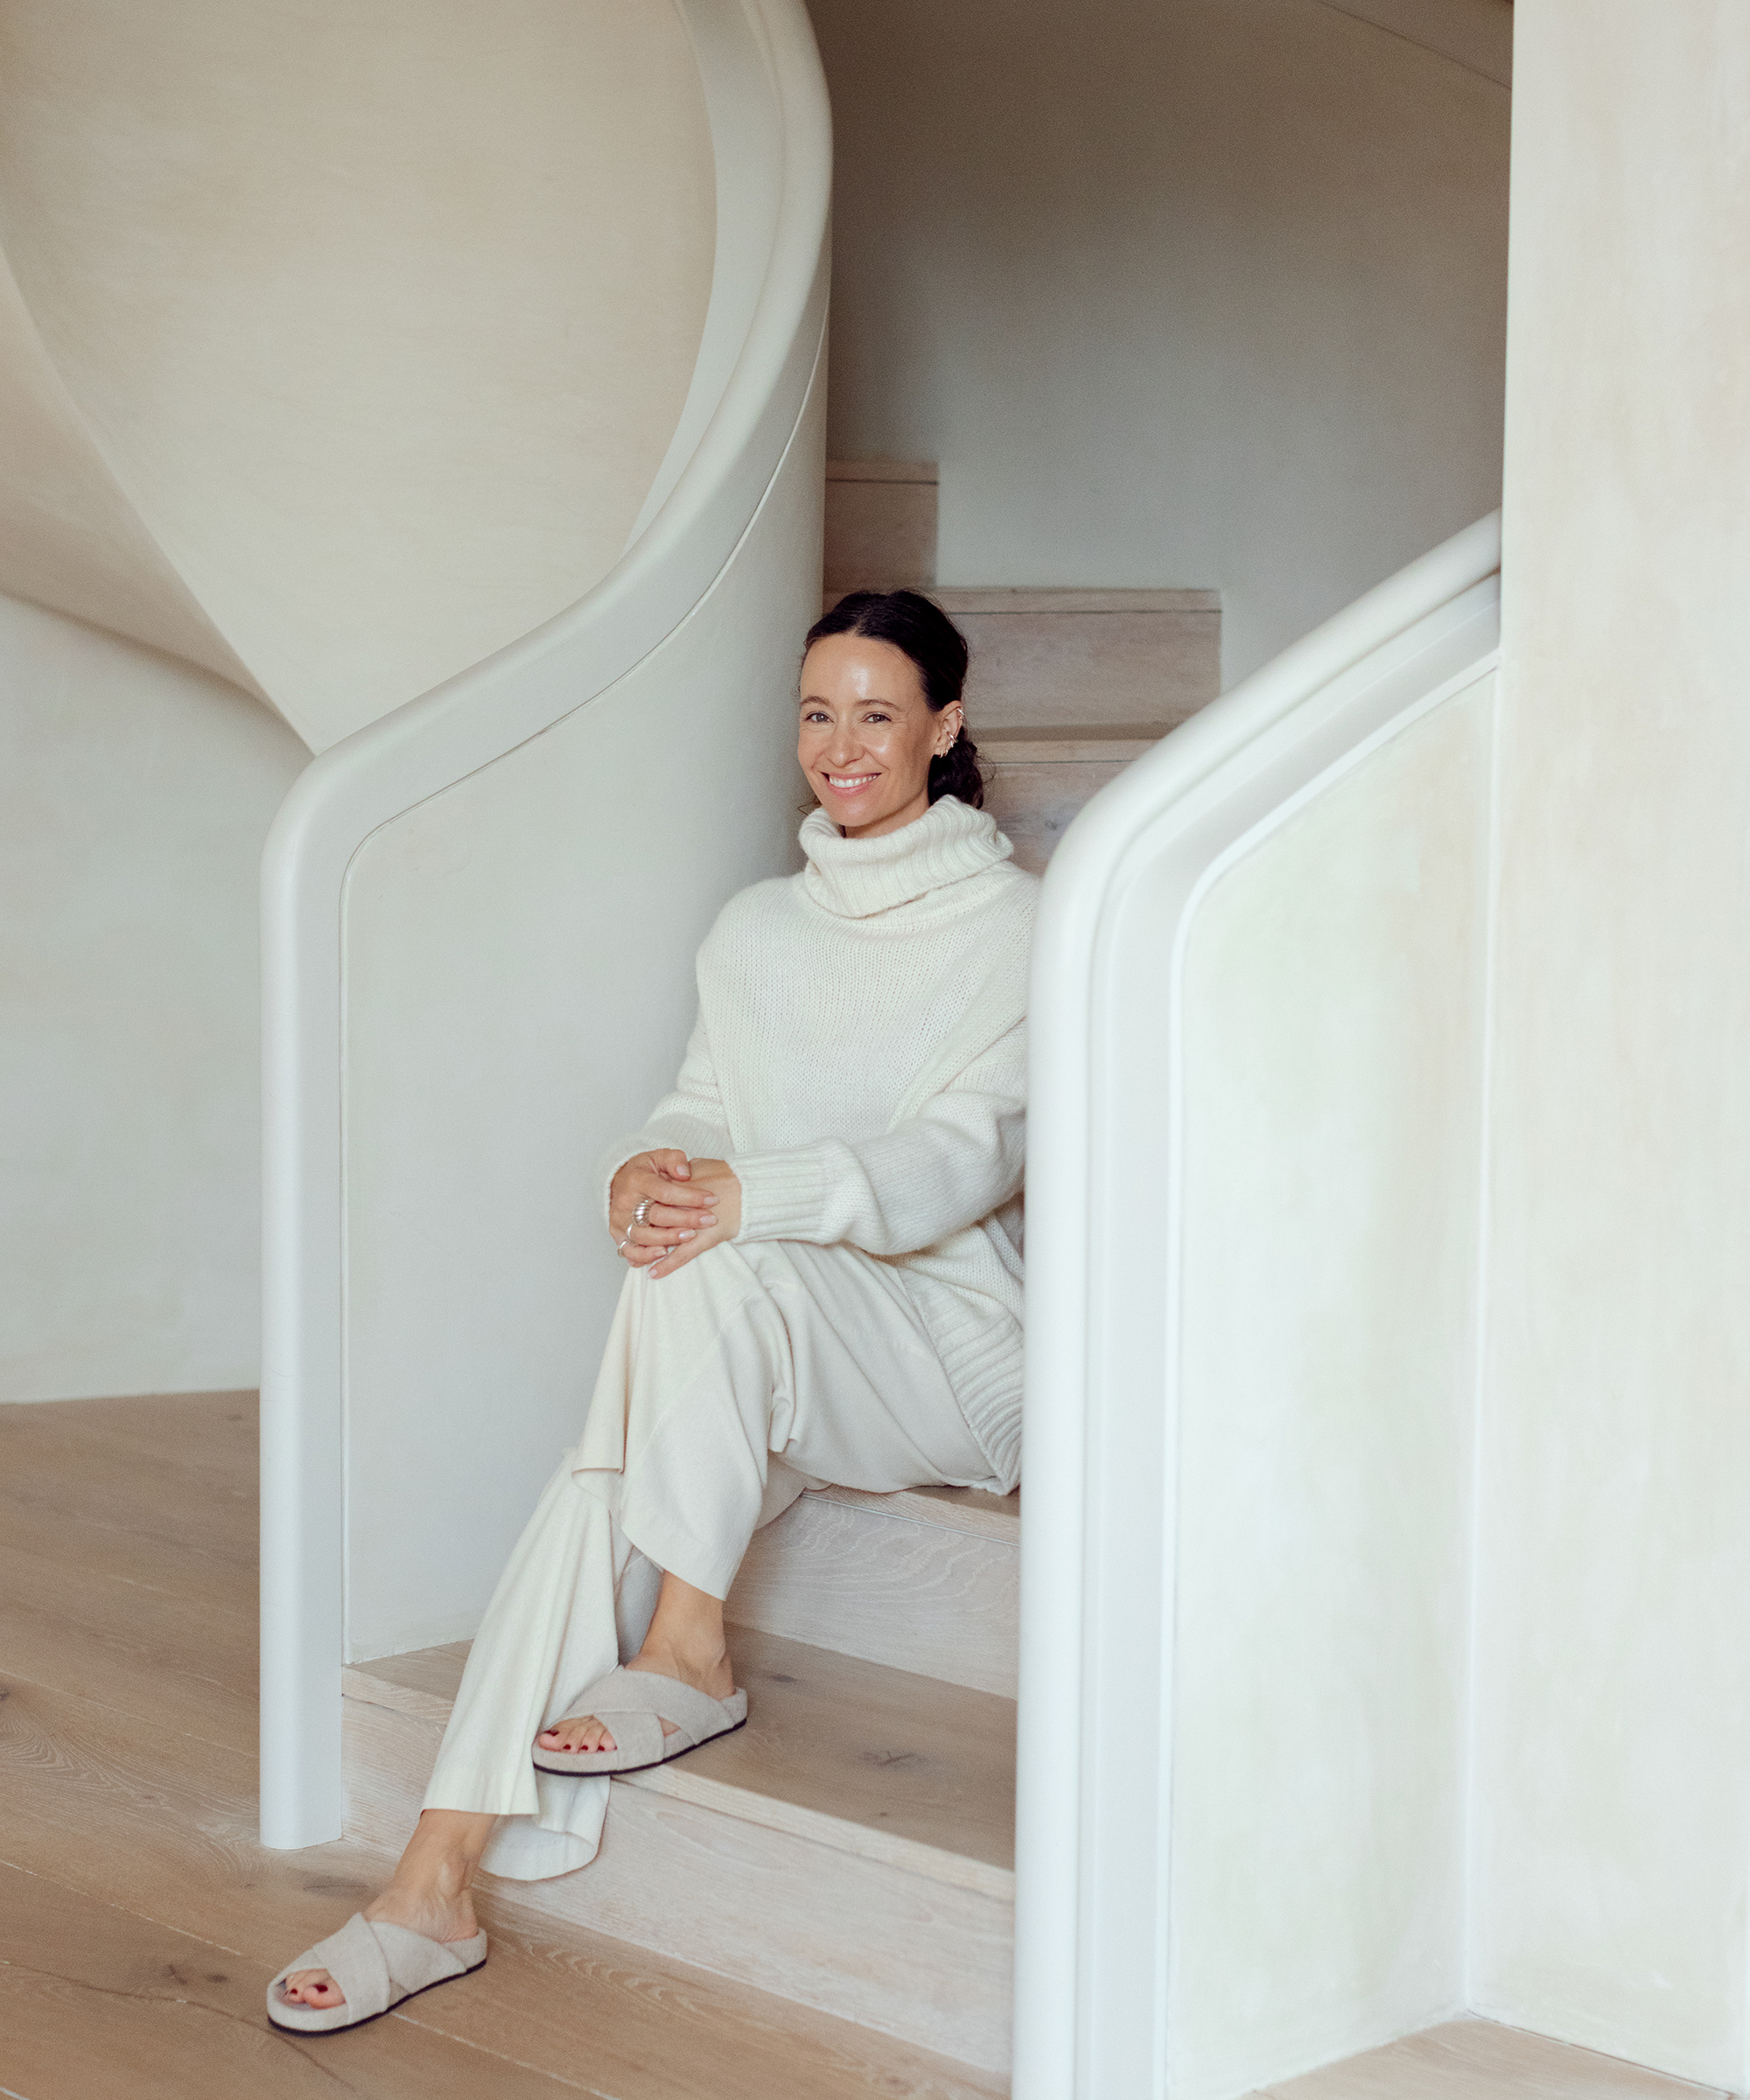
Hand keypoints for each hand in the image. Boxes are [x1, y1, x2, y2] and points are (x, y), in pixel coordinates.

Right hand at [609, 1152, 741, 1277]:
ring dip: (668, 1238)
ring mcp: (620, 1220)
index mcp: (637, 1180)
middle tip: (709, 1220)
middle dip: (685, 1219)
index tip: (712, 1199)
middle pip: (656, 1215)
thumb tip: (685, 1174)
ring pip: (644, 1235)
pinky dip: (644, 1255)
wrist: (619, 1183)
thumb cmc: (645, 1171)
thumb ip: (674, 1160)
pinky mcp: (618, 1234)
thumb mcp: (659, 1157)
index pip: (665, 1191)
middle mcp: (626, 1202)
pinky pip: (629, 1250)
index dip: (690, 1196)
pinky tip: (663, 1253)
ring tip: (691, 1236)